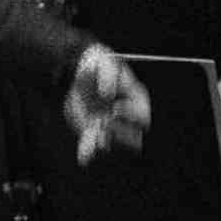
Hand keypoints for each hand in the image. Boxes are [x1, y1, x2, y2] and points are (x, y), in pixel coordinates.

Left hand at [63, 44, 150, 164]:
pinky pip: (92, 146)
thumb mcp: (103, 62)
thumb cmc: (98, 65)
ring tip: (95, 139)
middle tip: (104, 122)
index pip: (142, 117)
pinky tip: (83, 158)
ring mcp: (110, 126)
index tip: (115, 107)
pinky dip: (88, 151)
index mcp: (136, 101)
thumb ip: (108, 75)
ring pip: (114, 144)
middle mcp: (126, 118)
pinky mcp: (92, 131)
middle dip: (120, 133)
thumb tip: (107, 94)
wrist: (77, 73)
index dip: (131, 115)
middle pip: (133, 137)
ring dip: (105, 143)